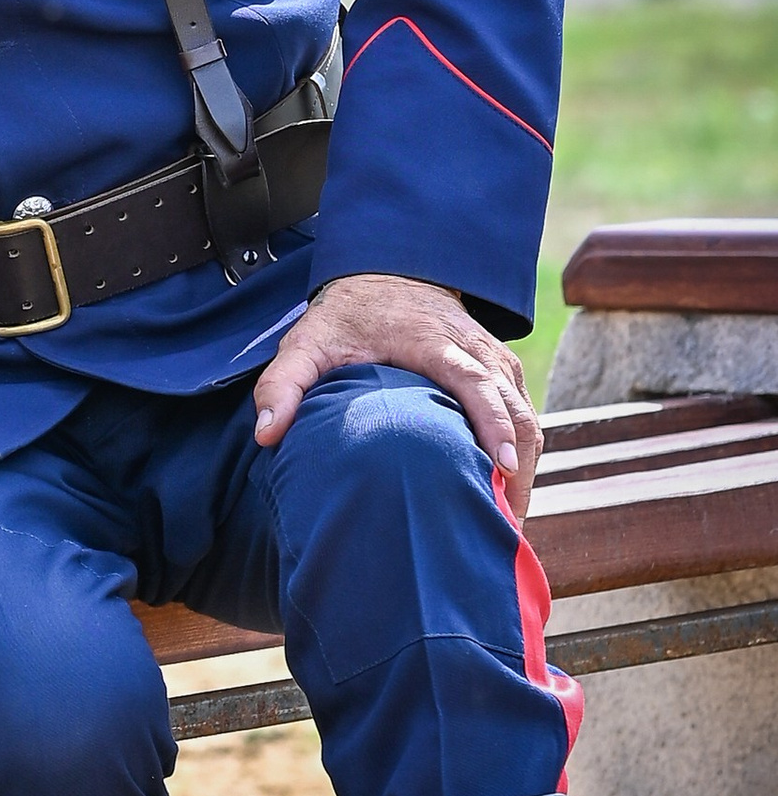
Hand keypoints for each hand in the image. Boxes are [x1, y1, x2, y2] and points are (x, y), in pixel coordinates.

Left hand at [252, 269, 540, 513]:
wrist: (386, 273)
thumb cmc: (347, 315)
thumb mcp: (307, 341)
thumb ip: (283, 383)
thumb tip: (267, 434)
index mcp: (434, 342)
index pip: (475, 382)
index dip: (494, 424)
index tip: (501, 468)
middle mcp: (474, 349)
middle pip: (515, 407)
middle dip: (519, 466)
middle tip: (507, 523)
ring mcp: (495, 359)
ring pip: (529, 415)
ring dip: (525, 467)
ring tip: (508, 522)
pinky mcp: (502, 370)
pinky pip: (525, 413)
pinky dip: (523, 453)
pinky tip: (506, 494)